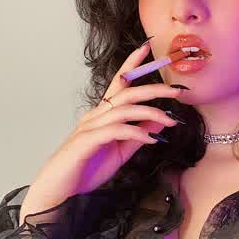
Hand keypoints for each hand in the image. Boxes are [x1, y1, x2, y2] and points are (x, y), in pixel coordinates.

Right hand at [19, 41, 182, 224]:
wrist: (61, 190)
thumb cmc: (87, 168)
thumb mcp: (122, 150)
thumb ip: (139, 134)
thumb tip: (161, 120)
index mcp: (103, 115)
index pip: (119, 83)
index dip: (132, 64)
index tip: (147, 48)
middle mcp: (95, 115)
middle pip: (125, 92)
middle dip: (153, 88)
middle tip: (177, 91)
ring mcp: (89, 127)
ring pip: (123, 109)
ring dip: (149, 112)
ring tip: (170, 119)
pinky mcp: (86, 141)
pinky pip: (115, 130)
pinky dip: (135, 132)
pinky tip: (150, 139)